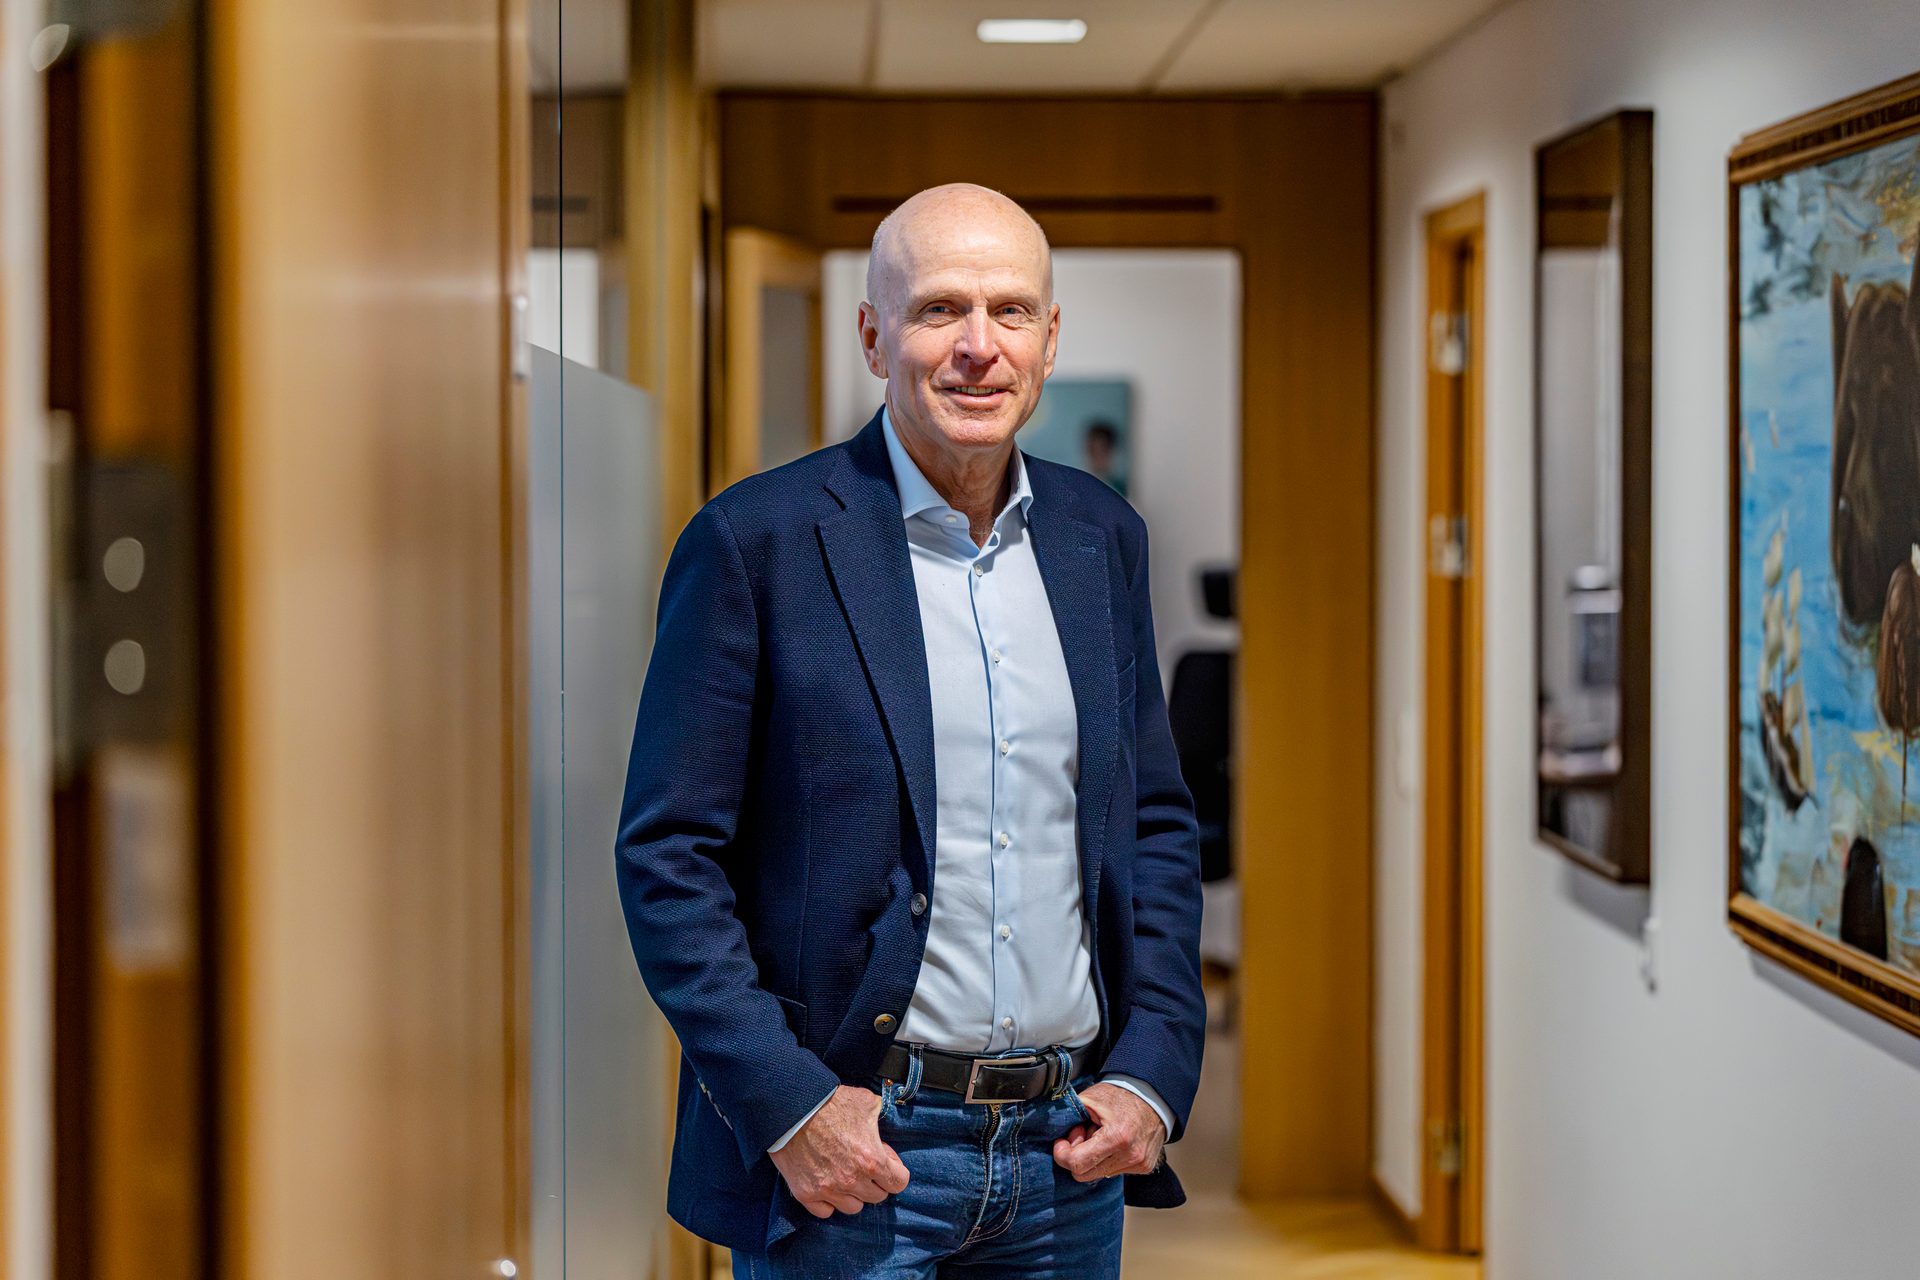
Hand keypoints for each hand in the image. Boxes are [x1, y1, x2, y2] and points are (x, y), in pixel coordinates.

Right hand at [769, 1085, 910, 1218]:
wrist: (792, 1107)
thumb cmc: (830, 1102)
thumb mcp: (866, 1102)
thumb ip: (880, 1118)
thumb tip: (882, 1128)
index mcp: (872, 1160)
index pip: (899, 1183)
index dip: (895, 1170)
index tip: (886, 1160)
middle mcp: (852, 1181)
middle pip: (877, 1196)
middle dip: (875, 1181)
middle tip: (863, 1164)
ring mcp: (828, 1190)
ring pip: (853, 1207)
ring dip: (853, 1194)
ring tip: (846, 1175)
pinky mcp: (806, 1194)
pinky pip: (826, 1211)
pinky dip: (829, 1202)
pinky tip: (827, 1185)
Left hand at [1051, 1082, 1165, 1181]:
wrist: (1152, 1095)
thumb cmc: (1120, 1095)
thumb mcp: (1090, 1099)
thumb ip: (1070, 1119)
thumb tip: (1060, 1142)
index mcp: (1117, 1137)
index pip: (1077, 1164)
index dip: (1063, 1153)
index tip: (1063, 1141)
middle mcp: (1131, 1156)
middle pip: (1084, 1175)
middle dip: (1077, 1156)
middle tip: (1083, 1134)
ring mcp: (1139, 1164)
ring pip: (1098, 1175)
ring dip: (1094, 1158)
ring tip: (1101, 1136)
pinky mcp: (1144, 1168)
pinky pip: (1113, 1172)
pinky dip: (1107, 1159)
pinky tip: (1113, 1142)